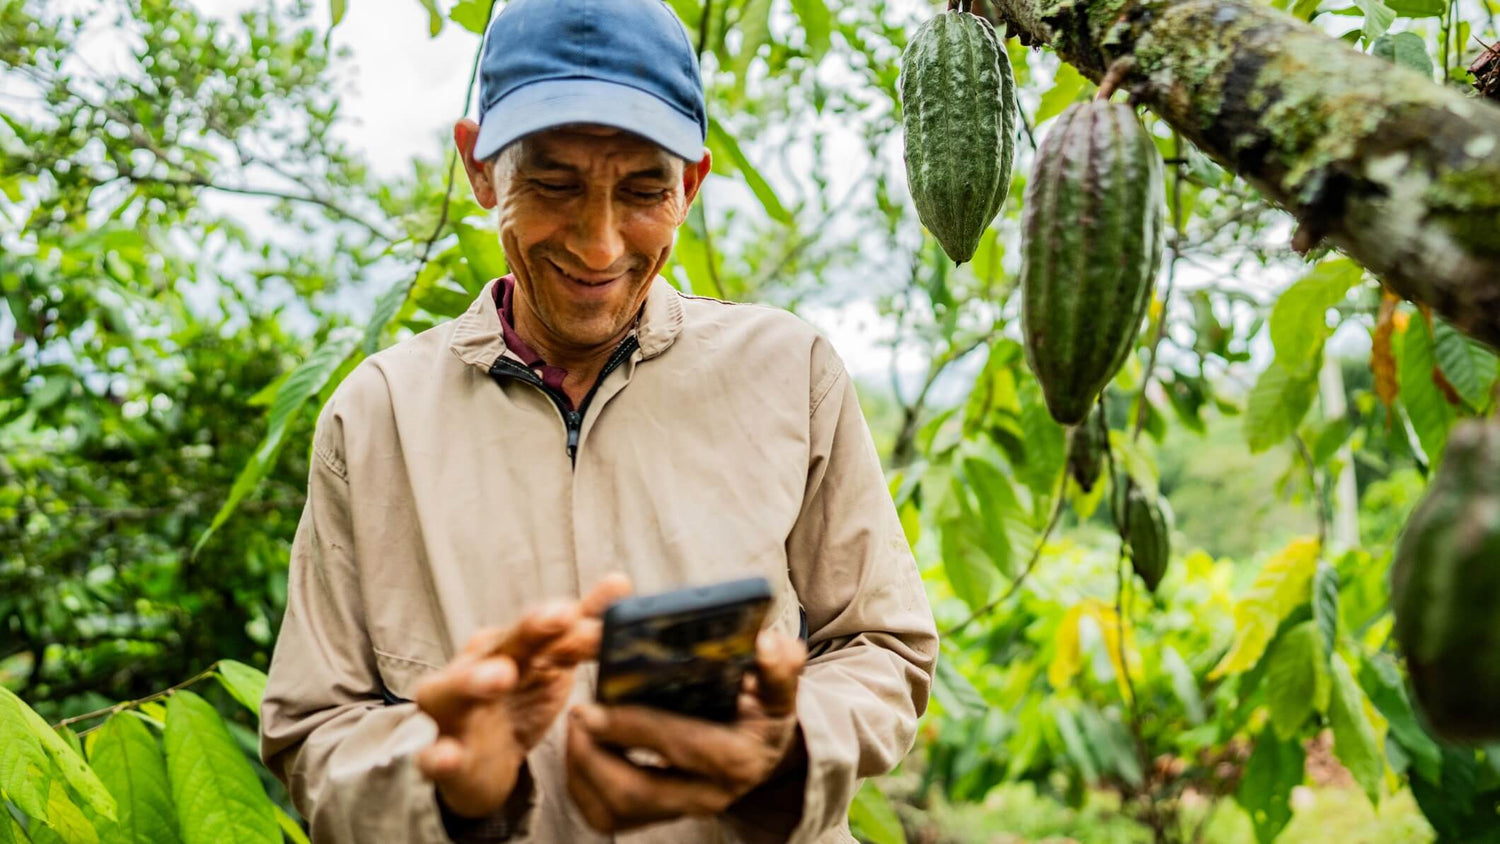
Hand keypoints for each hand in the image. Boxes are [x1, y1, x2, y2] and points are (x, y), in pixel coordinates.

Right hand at [413, 574, 632, 817]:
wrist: (475, 764)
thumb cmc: (514, 700)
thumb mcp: (551, 665)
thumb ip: (582, 629)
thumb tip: (620, 583)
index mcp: (504, 645)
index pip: (539, 628)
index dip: (565, 619)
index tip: (586, 608)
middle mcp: (473, 668)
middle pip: (500, 645)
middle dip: (527, 630)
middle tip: (559, 617)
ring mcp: (452, 711)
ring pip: (454, 691)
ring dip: (475, 680)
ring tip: (501, 675)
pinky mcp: (441, 755)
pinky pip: (433, 755)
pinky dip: (438, 755)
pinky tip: (449, 755)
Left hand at [564, 629, 807, 832]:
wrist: (761, 748)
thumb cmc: (762, 708)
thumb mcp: (779, 686)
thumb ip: (780, 665)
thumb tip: (765, 645)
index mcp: (737, 759)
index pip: (680, 747)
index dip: (634, 727)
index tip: (595, 705)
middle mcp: (709, 794)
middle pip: (638, 790)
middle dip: (595, 755)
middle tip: (576, 713)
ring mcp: (681, 810)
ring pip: (615, 810)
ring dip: (584, 770)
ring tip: (574, 726)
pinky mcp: (655, 818)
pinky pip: (606, 816)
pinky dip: (582, 785)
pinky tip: (579, 747)